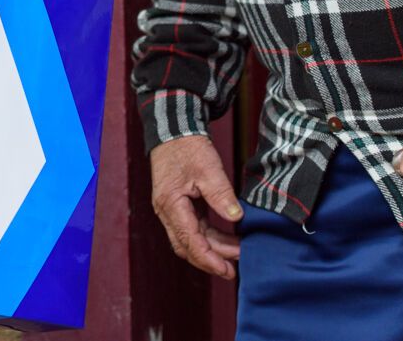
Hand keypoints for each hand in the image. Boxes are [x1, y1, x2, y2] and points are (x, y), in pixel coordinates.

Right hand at [149, 135, 243, 279]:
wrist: (174, 132)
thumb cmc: (188, 148)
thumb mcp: (209, 169)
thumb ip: (222, 195)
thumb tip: (236, 218)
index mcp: (171, 204)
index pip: (189, 241)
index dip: (209, 259)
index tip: (227, 270)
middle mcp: (166, 211)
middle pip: (187, 246)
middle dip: (211, 259)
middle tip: (235, 267)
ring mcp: (170, 210)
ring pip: (190, 240)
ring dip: (212, 249)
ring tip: (236, 254)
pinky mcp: (178, 206)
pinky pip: (192, 229)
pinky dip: (209, 237)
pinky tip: (226, 239)